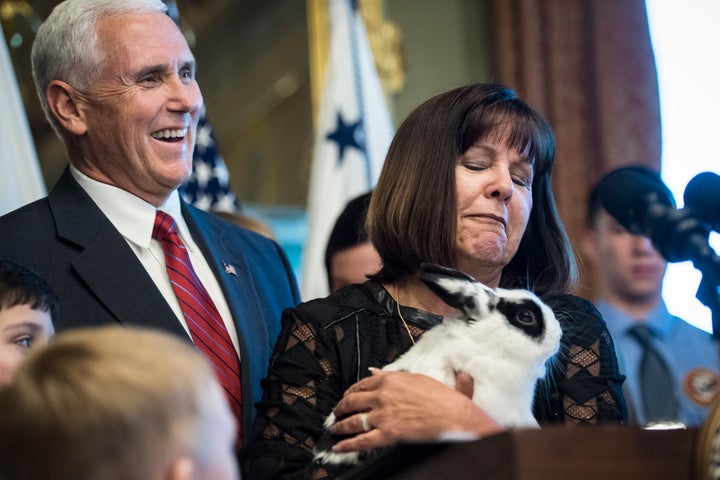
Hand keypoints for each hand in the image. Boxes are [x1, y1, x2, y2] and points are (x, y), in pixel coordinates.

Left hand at [329, 368, 503, 452]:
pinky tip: (339, 447)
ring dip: (341, 425)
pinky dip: (347, 445)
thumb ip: (394, 374)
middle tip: (337, 411)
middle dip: (341, 407)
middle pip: (353, 400)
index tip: (348, 394)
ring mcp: (384, 415)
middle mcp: (383, 395)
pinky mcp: (388, 434)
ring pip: (354, 420)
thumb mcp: (418, 378)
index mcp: (391, 379)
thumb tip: (375, 370)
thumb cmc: (443, 399)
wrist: (456, 417)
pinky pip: (362, 440)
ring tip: (335, 428)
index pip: (362, 384)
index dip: (351, 391)